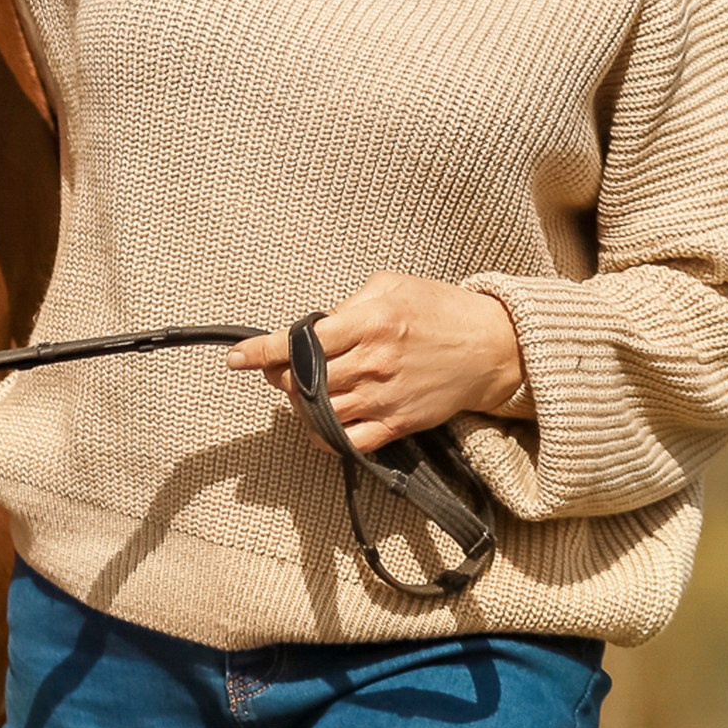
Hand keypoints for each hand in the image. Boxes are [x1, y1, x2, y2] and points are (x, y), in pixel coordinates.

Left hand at [226, 273, 522, 452]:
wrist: (491, 347)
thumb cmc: (439, 309)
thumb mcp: (391, 286)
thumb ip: (349, 304)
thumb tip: (316, 327)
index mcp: (369, 322)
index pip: (302, 341)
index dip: (261, 351)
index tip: (236, 358)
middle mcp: (372, 362)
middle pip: (303, 380)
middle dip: (280, 375)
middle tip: (281, 367)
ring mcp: (384, 397)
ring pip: (320, 412)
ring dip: (299, 404)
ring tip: (302, 390)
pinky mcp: (398, 424)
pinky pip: (349, 442)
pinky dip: (325, 437)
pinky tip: (319, 424)